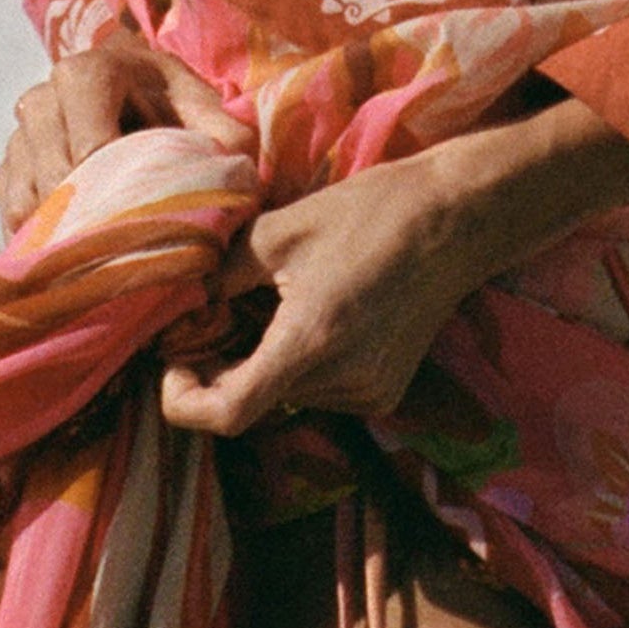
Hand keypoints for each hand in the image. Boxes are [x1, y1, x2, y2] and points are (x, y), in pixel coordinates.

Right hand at [0, 34, 253, 235]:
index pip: (91, 147)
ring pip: (29, 200)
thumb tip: (237, 171)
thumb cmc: (170, 102)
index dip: (120, 190)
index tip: (149, 222)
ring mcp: (18, 136)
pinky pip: (13, 214)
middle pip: (56, 178)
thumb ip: (225, 133)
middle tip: (129, 251)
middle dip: (93, 217)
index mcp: (87, 74)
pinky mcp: (6, 169)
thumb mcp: (202, 108)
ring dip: (65, 233)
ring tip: (105, 255)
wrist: (133, 92)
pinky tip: (75, 254)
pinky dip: (42, 240)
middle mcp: (41, 99)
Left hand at [158, 153, 470, 437]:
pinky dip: (298, 365)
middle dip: (220, 367)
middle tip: (211, 319)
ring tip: (269, 307)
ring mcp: (369, 393)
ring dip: (261, 363)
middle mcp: (343, 381)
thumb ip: (220, 277)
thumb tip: (185, 306)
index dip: (185, 399)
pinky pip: (319, 391)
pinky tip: (311, 316)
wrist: (452, 220)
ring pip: (284, 396)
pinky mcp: (386, 393)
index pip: (228, 414)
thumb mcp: (277, 231)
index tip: (176, 360)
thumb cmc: (366, 213)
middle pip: (253, 402)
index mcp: (310, 341)